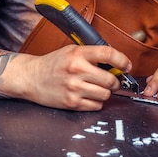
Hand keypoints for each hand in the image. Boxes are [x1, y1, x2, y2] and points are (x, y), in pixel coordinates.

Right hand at [14, 44, 131, 110]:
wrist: (31, 77)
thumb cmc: (52, 64)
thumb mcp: (71, 51)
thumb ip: (91, 54)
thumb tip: (115, 61)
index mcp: (77, 54)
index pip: (108, 54)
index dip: (122, 60)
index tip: (126, 65)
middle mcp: (77, 70)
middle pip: (110, 79)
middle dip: (114, 81)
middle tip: (110, 80)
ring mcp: (74, 88)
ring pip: (106, 94)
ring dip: (105, 92)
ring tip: (97, 88)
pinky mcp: (72, 103)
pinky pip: (96, 106)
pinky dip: (96, 102)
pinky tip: (89, 96)